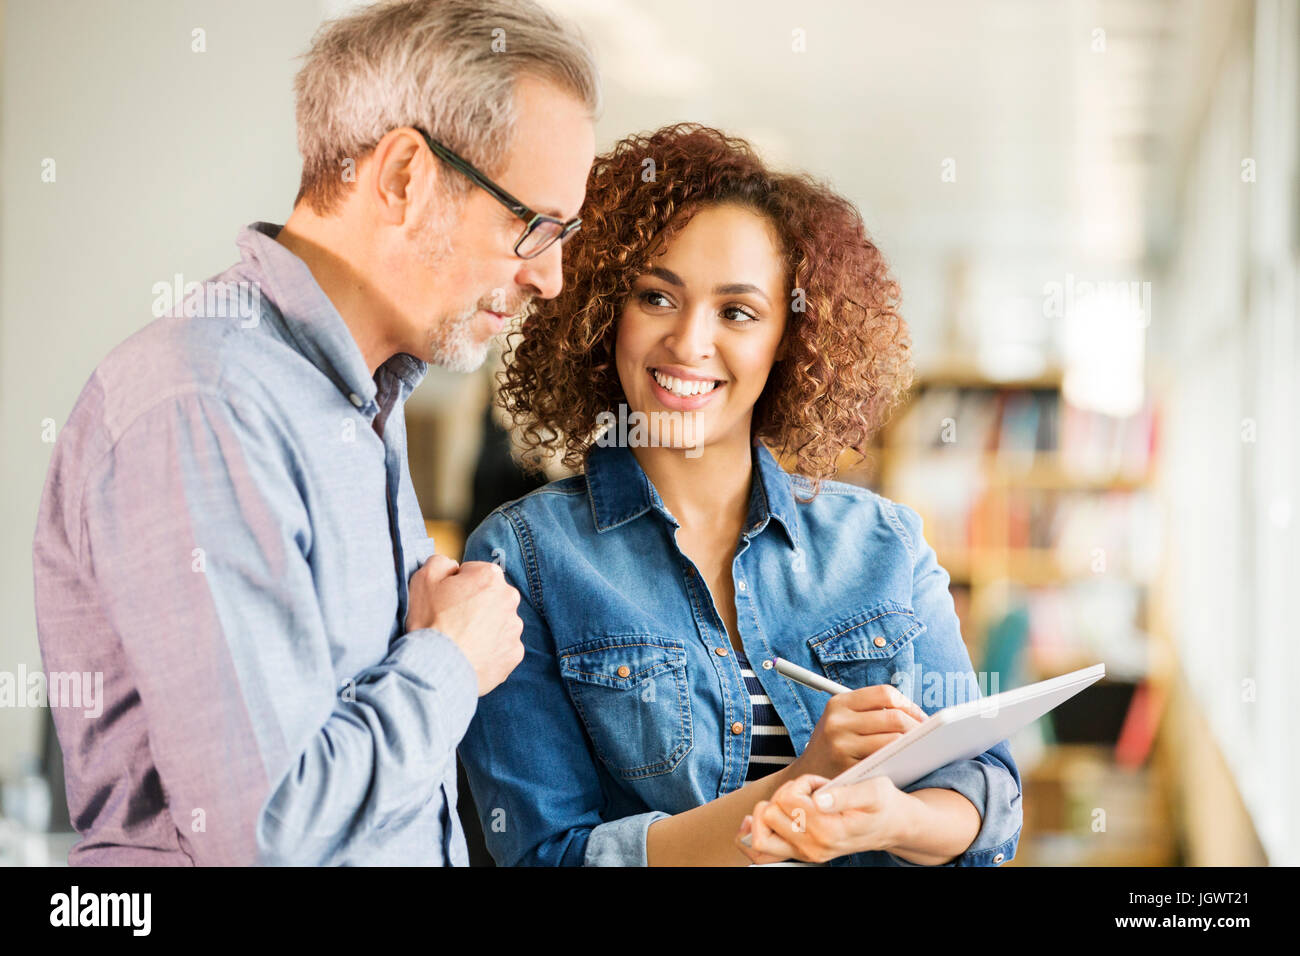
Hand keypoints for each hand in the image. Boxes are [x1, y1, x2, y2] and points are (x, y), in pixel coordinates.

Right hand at [406, 555, 523, 695]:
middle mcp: (509, 599)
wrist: (436, 669)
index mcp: (490, 576)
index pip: (473, 573)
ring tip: (460, 641)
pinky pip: (501, 647)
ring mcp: (514, 628)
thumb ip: (440, 562)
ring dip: (483, 627)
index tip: (445, 600)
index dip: (455, 585)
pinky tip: (470, 655)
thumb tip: (452, 566)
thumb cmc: (430, 622)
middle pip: (489, 596)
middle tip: (451, 621)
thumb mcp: (424, 579)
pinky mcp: (514, 654)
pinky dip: (489, 650)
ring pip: (497, 622)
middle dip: (474, 604)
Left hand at [736, 774, 914, 864]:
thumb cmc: (882, 804)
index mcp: (829, 830)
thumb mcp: (874, 791)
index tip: (819, 783)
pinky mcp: (800, 854)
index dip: (801, 783)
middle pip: (769, 814)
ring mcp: (805, 854)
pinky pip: (762, 851)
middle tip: (807, 791)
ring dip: (772, 810)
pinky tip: (762, 817)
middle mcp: (813, 847)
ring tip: (796, 802)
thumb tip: (819, 798)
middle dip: (784, 794)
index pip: (789, 800)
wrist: (890, 827)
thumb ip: (846, 794)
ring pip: (759, 837)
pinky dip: (755, 833)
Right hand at [785, 683, 926, 779]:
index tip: (920, 716)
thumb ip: (871, 711)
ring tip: (923, 748)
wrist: (807, 775)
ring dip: (913, 745)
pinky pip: (885, 762)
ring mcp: (841, 745)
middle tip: (929, 736)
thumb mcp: (842, 719)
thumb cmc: (834, 744)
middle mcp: (837, 721)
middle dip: (917, 726)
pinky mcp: (847, 768)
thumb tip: (918, 714)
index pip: (885, 694)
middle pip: (892, 717)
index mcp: (839, 703)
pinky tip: (908, 762)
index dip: (908, 704)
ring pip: (892, 741)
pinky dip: (900, 761)